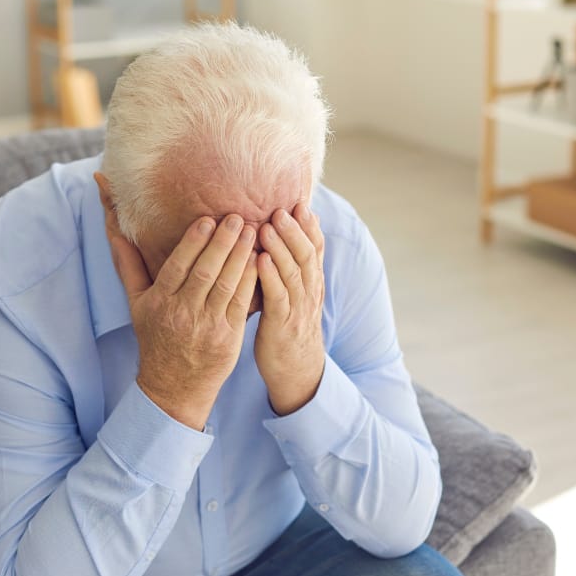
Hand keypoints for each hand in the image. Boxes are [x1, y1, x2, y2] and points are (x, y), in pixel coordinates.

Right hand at [110, 215, 257, 430]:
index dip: (194, 242)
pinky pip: (241, 303)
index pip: (178, 266)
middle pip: (205, 272)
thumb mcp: (137, 305)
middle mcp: (183, 313)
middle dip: (222, 242)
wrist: (174, 385)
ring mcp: (207, 326)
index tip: (207, 220)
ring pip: (226, 284)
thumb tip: (117, 234)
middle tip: (236, 217)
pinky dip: (251, 280)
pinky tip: (258, 260)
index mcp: (160, 302)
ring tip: (250, 231)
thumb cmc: (156, 338)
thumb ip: (129, 267)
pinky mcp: (228, 337)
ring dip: (240, 256)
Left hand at [255, 204, 325, 415]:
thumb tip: (281, 239)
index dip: (309, 226)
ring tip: (267, 225)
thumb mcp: (294, 296)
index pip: (316, 249)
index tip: (300, 204)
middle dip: (295, 230)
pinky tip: (259, 259)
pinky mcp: (283, 325)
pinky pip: (278, 296)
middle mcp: (310, 293)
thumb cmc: (288, 329)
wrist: (296, 371)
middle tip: (281, 209)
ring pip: (294, 272)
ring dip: (281, 247)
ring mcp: (299, 309)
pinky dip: (270, 276)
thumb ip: (290, 270)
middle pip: (307, 255)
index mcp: (313, 284)